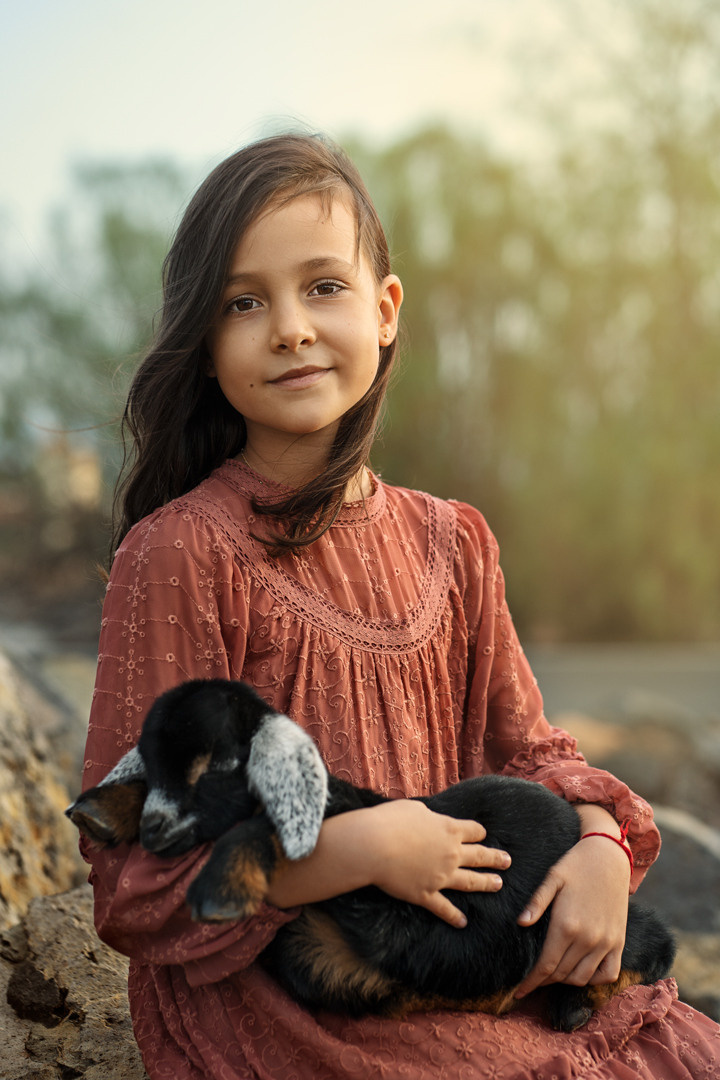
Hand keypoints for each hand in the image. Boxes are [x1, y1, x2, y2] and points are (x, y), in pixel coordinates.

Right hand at [367, 799, 510, 928]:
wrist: (373, 845)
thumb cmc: (391, 821)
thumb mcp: (415, 809)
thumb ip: (429, 816)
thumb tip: (432, 820)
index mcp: (449, 829)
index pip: (474, 831)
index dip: (479, 832)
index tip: (482, 834)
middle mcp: (451, 853)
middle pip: (479, 856)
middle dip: (495, 859)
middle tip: (508, 862)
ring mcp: (441, 877)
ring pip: (470, 882)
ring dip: (486, 884)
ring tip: (499, 885)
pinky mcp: (426, 894)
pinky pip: (444, 908)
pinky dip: (454, 917)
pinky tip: (463, 923)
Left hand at [514, 812, 630, 997]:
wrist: (609, 856)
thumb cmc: (576, 864)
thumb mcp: (552, 878)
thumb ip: (536, 903)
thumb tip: (520, 923)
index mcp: (567, 925)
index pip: (545, 966)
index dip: (530, 982)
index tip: (518, 992)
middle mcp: (588, 939)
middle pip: (561, 974)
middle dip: (543, 981)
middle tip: (532, 979)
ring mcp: (606, 942)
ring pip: (582, 978)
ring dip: (565, 980)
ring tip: (553, 972)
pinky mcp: (619, 942)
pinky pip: (608, 974)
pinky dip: (593, 979)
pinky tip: (580, 970)